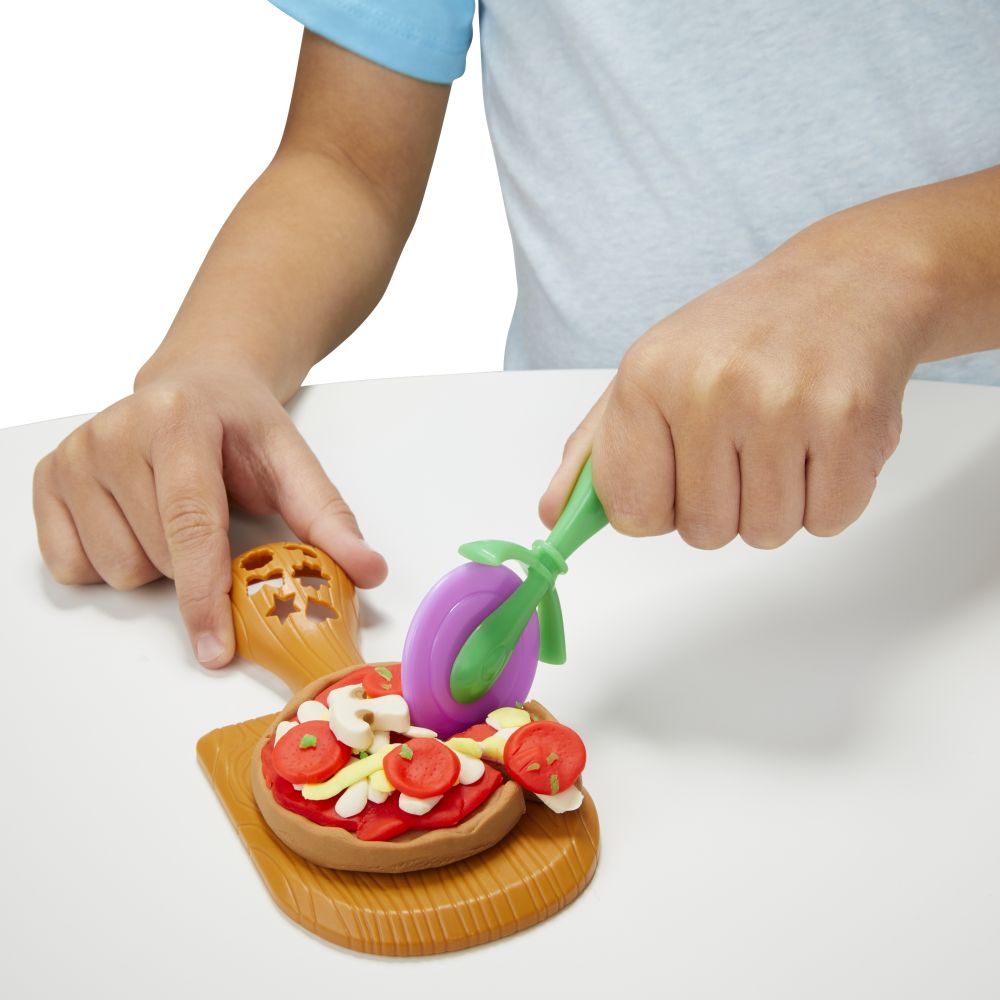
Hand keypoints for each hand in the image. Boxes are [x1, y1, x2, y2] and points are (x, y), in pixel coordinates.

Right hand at [33, 366, 386, 665]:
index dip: (206, 596)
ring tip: (173, 516)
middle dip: (195, 565)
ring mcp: (74, 455)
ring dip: (154, 564)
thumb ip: (328, 518)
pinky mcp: (47, 477)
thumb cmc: (240, 427)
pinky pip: (72, 564)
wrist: (193, 383)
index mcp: (178, 420)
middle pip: (156, 558)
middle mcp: (114, 432)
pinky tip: (134, 520)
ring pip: (114, 569)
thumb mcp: (292, 461)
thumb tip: (369, 570)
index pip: (191, 525)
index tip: (217, 649)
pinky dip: (109, 560)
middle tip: (213, 520)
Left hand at [540, 214, 937, 546]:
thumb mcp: (650, 374)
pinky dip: (831, 497)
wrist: (846, 281)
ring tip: (787, 437)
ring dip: (780, 502)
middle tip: (745, 443)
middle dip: (727, 504)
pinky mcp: (849, 421)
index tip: (679, 473)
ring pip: (767, 533)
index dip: (661, 505)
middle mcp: (708, 387)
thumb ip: (597, 450)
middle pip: (704, 532)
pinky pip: (829, 519)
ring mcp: (781, 404)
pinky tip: (825, 440)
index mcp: (647, 377)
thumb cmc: (739, 336)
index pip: (631, 509)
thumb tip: (555, 514)